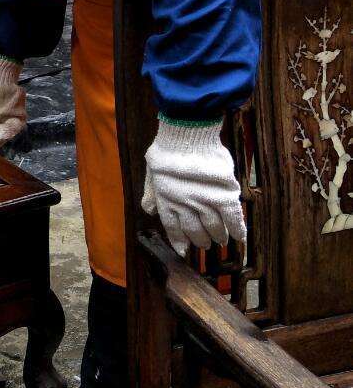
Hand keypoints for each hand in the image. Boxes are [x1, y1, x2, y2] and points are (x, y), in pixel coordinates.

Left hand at [141, 118, 246, 255]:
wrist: (186, 136)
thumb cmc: (166, 151)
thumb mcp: (151, 173)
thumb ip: (151, 194)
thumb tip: (149, 211)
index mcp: (167, 201)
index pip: (173, 227)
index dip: (179, 240)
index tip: (183, 251)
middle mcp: (185, 205)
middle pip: (195, 230)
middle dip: (200, 240)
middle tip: (206, 246)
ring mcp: (204, 201)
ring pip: (213, 226)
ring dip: (218, 236)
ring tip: (221, 241)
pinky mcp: (223, 194)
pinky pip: (232, 217)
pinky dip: (237, 228)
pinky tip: (240, 237)